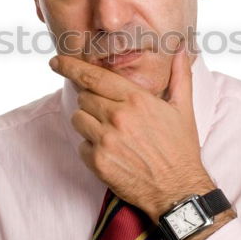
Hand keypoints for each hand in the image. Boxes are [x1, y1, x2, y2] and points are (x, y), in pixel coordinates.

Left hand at [48, 40, 215, 222]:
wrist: (178, 190)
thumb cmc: (180, 149)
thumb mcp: (184, 109)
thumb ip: (179, 76)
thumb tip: (181, 49)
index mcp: (136, 99)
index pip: (94, 75)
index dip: (71, 66)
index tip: (56, 62)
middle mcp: (118, 116)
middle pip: (84, 97)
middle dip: (92, 102)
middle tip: (111, 115)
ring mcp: (106, 139)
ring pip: (78, 119)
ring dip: (89, 124)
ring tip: (112, 134)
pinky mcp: (98, 161)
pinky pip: (81, 145)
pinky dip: (91, 148)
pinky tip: (112, 153)